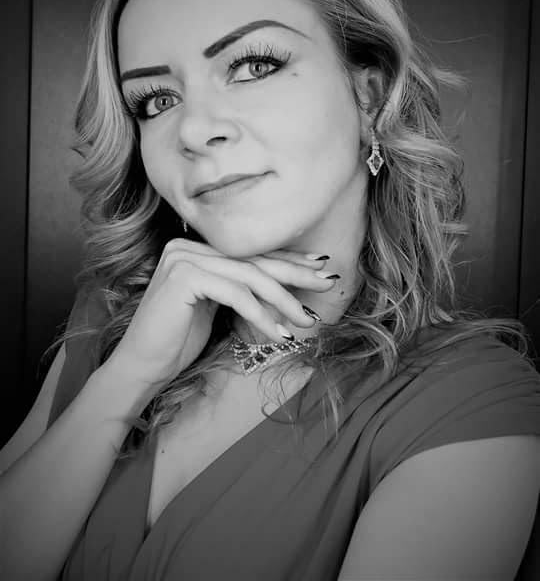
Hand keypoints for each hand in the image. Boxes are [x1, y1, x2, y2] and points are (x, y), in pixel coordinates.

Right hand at [107, 239, 336, 390]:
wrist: (141, 368)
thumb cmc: (177, 342)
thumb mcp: (216, 307)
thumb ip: (239, 288)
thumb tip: (284, 283)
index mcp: (194, 249)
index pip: (249, 254)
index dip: (287, 261)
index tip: (319, 269)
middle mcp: (186, 247)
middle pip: (253, 260)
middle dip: (295, 273)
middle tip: (327, 282)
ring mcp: (183, 258)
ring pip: (249, 277)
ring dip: (284, 301)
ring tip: (306, 320)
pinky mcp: (183, 276)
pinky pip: (237, 294)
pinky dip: (262, 316)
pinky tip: (280, 335)